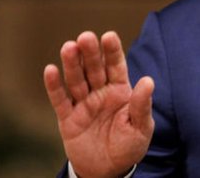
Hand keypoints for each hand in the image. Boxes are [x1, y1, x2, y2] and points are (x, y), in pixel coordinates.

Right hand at [43, 31, 154, 177]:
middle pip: (94, 69)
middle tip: (86, 37)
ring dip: (72, 64)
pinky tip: (50, 70)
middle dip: (90, 53)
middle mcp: (101, 93)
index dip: (112, 51)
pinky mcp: (68, 118)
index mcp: (121, 91)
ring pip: (76, 80)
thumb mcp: (141, 127)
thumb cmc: (129, 146)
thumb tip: (148, 80)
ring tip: (69, 47)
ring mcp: (83, 104)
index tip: (109, 35)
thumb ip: (142, 105)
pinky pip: (60, 100)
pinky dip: (54, 86)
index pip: (116, 66)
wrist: (109, 170)